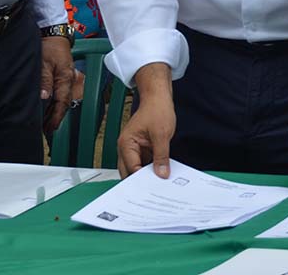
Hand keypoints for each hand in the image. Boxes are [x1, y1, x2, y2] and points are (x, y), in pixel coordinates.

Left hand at [40, 35, 73, 132]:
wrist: (53, 33)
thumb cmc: (49, 46)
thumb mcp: (44, 63)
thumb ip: (45, 81)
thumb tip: (44, 97)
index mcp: (65, 78)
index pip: (62, 102)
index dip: (56, 116)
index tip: (50, 128)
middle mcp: (69, 79)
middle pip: (64, 102)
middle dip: (56, 117)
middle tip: (46, 130)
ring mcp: (68, 77)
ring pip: (63, 98)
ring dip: (55, 110)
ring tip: (46, 122)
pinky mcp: (64, 74)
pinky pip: (62, 92)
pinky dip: (56, 101)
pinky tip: (48, 106)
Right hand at [117, 64, 175, 179]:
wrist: (158, 97)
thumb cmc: (157, 110)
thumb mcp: (162, 135)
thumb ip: (161, 156)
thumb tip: (161, 174)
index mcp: (126, 144)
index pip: (131, 168)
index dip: (141, 180)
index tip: (153, 188)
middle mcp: (126, 148)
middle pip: (130, 171)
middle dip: (141, 181)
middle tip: (154, 191)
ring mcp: (133, 148)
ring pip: (137, 168)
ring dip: (146, 174)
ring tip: (159, 184)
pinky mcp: (142, 148)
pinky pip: (144, 162)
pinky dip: (151, 167)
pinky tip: (161, 173)